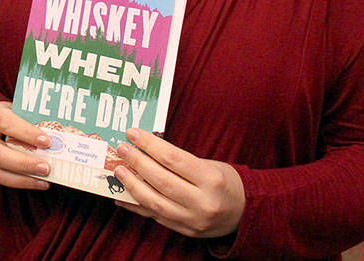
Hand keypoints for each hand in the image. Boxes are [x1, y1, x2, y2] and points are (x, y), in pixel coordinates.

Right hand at [0, 101, 53, 190]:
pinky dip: (20, 183)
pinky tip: (39, 182)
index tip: (47, 142)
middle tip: (47, 168)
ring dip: (23, 178)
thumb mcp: (21, 112)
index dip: (26, 133)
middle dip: (24, 163)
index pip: (6, 123)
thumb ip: (35, 121)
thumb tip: (62, 135)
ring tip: (46, 180)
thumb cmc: (14, 117)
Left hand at [112, 128, 243, 238]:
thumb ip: (180, 161)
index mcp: (212, 179)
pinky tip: (121, 195)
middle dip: (137, 162)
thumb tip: (144, 150)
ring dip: (132, 185)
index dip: (149, 145)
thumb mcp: (209, 165)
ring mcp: (193, 220)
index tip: (132, 133)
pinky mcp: (185, 231)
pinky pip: (155, 217)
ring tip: (118, 169)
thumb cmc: (224, 182)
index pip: (173, 159)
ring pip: (155, 202)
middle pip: (161, 180)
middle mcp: (203, 202)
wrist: (245, 213)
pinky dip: (135, 205)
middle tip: (121, 148)